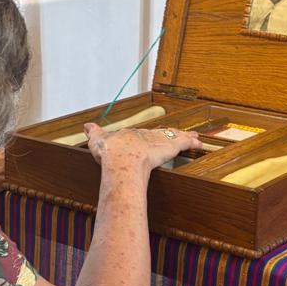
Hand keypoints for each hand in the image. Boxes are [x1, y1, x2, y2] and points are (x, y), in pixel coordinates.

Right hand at [83, 123, 202, 174]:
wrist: (121, 160)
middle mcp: (146, 135)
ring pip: (174, 136)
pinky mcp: (170, 146)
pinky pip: (184, 143)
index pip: (142, 134)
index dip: (148, 136)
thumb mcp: (98, 141)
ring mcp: (159, 140)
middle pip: (160, 133)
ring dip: (184, 136)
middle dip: (168, 134)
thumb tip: (87, 126)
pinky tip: (199, 143)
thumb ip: (94, 132)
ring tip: (193, 137)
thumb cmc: (110, 154)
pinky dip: (192, 142)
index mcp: (131, 134)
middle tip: (176, 135)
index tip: (152, 137)